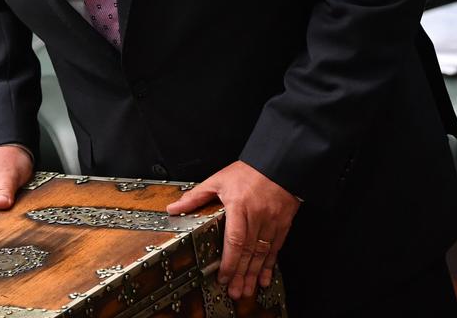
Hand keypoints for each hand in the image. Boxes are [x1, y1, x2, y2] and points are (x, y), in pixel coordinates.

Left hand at [166, 161, 298, 299]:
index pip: (234, 239)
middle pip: (248, 251)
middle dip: (240, 274)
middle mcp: (257, 216)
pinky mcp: (282, 224)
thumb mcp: (218, 180)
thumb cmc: (248, 171)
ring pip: (262, 253)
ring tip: (246, 290)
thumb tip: (175, 207)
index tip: (222, 276)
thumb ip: (196, 197)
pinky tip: (264, 277)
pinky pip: (275, 248)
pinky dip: (269, 265)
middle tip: (234, 292)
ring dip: (254, 274)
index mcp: (239, 206)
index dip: (229, 261)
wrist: (278, 164)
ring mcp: (271, 221)